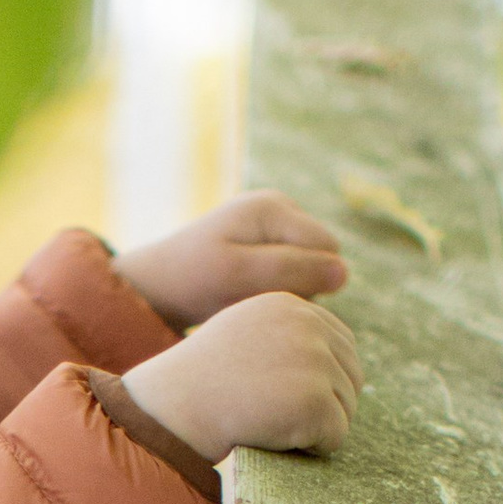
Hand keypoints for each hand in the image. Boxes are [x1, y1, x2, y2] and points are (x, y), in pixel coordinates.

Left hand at [114, 190, 348, 330]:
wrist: (157, 284)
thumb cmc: (193, 280)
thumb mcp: (238, 277)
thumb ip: (290, 271)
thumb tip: (345, 274)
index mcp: (273, 206)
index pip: (326, 250)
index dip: (304, 282)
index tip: (260, 294)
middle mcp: (279, 206)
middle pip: (322, 257)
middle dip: (296, 284)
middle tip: (250, 297)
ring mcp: (275, 223)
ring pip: (310, 268)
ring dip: (284, 290)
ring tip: (243, 295)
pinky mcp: (269, 243)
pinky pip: (293, 272)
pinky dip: (273, 289)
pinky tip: (244, 293)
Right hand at [129, 293, 361, 461]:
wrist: (171, 408)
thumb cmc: (197, 384)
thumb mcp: (241, 336)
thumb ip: (283, 336)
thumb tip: (328, 357)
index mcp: (291, 306)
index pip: (341, 345)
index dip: (318, 380)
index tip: (279, 395)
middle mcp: (308, 325)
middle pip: (351, 377)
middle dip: (323, 404)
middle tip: (274, 415)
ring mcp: (315, 361)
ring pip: (346, 408)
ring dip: (315, 427)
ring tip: (268, 423)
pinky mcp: (315, 399)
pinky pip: (336, 437)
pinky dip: (309, 449)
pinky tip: (273, 437)